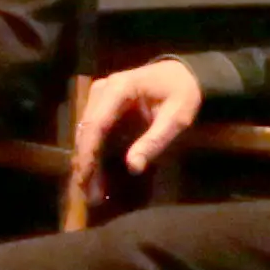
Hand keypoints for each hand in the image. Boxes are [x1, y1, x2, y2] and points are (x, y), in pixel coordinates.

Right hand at [71, 57, 205, 212]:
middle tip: (88, 194)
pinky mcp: (102, 104)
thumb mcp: (177, 118)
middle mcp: (103, 89)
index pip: (96, 124)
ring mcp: (100, 95)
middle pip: (86, 130)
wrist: (183, 74)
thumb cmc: (182, 94)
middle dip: (85, 163)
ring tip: (91, 190)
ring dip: (87, 161)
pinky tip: (97, 174)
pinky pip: (94, 131)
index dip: (88, 153)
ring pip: (86, 133)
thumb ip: (154, 141)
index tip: (85, 179)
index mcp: (120, 89)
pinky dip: (94, 152)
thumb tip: (133, 167)